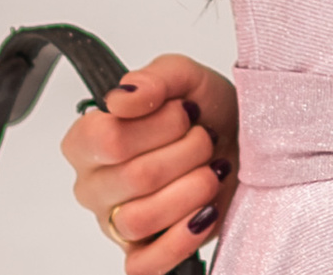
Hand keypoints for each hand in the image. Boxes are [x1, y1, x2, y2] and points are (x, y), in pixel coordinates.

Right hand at [62, 54, 238, 272]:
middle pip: (134, 177)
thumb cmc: (206, 113)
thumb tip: (123, 98)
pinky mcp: (143, 255)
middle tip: (205, 140)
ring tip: (211, 172)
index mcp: (89, 141)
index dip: (158, 125)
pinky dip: (180, 240)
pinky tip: (204, 214)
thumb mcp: (185, 77)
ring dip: (191, 190)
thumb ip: (152, 79)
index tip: (186, 112)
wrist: (244, 144)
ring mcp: (115, 224)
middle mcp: (94, 185)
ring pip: (140, 220)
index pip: (106, 138)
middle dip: (187, 153)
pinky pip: (143, 266)